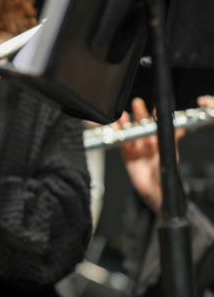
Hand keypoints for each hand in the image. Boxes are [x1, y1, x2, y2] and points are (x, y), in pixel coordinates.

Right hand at [118, 97, 184, 212]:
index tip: (153, 109)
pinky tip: (115, 128)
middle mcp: (147, 142)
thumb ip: (172, 143)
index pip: (156, 125)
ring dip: (125, 123)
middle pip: (141, 124)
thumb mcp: (170, 157)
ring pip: (129, 131)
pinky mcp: (126, 154)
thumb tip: (180, 129)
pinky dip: (117, 135)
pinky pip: (121, 142)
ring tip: (123, 116)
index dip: (154, 116)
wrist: (153, 191)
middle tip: (137, 104)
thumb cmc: (164, 175)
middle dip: (139, 113)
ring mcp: (136, 147)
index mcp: (158, 141)